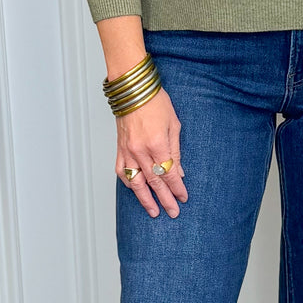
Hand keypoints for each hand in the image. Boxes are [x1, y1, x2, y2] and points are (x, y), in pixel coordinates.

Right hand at [116, 88, 187, 217]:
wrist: (133, 89)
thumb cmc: (156, 102)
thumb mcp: (174, 125)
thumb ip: (175, 151)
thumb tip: (178, 172)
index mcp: (158, 144)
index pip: (169, 174)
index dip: (177, 188)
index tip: (183, 198)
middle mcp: (141, 151)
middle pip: (154, 182)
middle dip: (165, 199)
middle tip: (172, 213)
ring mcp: (128, 151)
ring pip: (135, 182)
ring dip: (145, 199)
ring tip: (153, 211)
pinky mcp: (119, 148)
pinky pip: (121, 171)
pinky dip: (128, 183)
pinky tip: (135, 190)